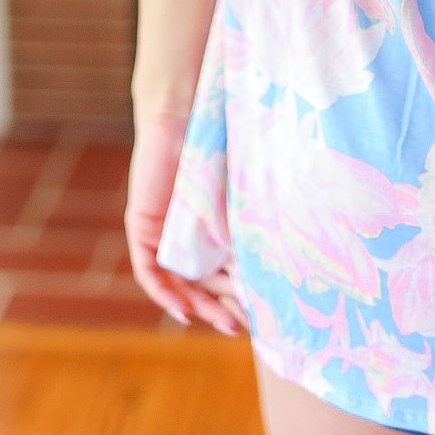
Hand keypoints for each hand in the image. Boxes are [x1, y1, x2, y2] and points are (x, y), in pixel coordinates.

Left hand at [125, 111, 247, 336]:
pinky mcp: (143, 226)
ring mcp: (165, 231)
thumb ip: (251, 224)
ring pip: (181, 281)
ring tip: (225, 323)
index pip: (227, 269)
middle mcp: (190, 232)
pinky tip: (185, 310)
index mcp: (215, 224)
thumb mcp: (241, 193)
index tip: (264, 311)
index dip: (242, 293)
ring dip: (200, 306)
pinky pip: (150, 270)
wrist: (190, 109)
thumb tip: (291, 261)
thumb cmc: (223, 141)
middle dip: (224, 307)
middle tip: (245, 326)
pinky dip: (166, 292)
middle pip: (205, 282)